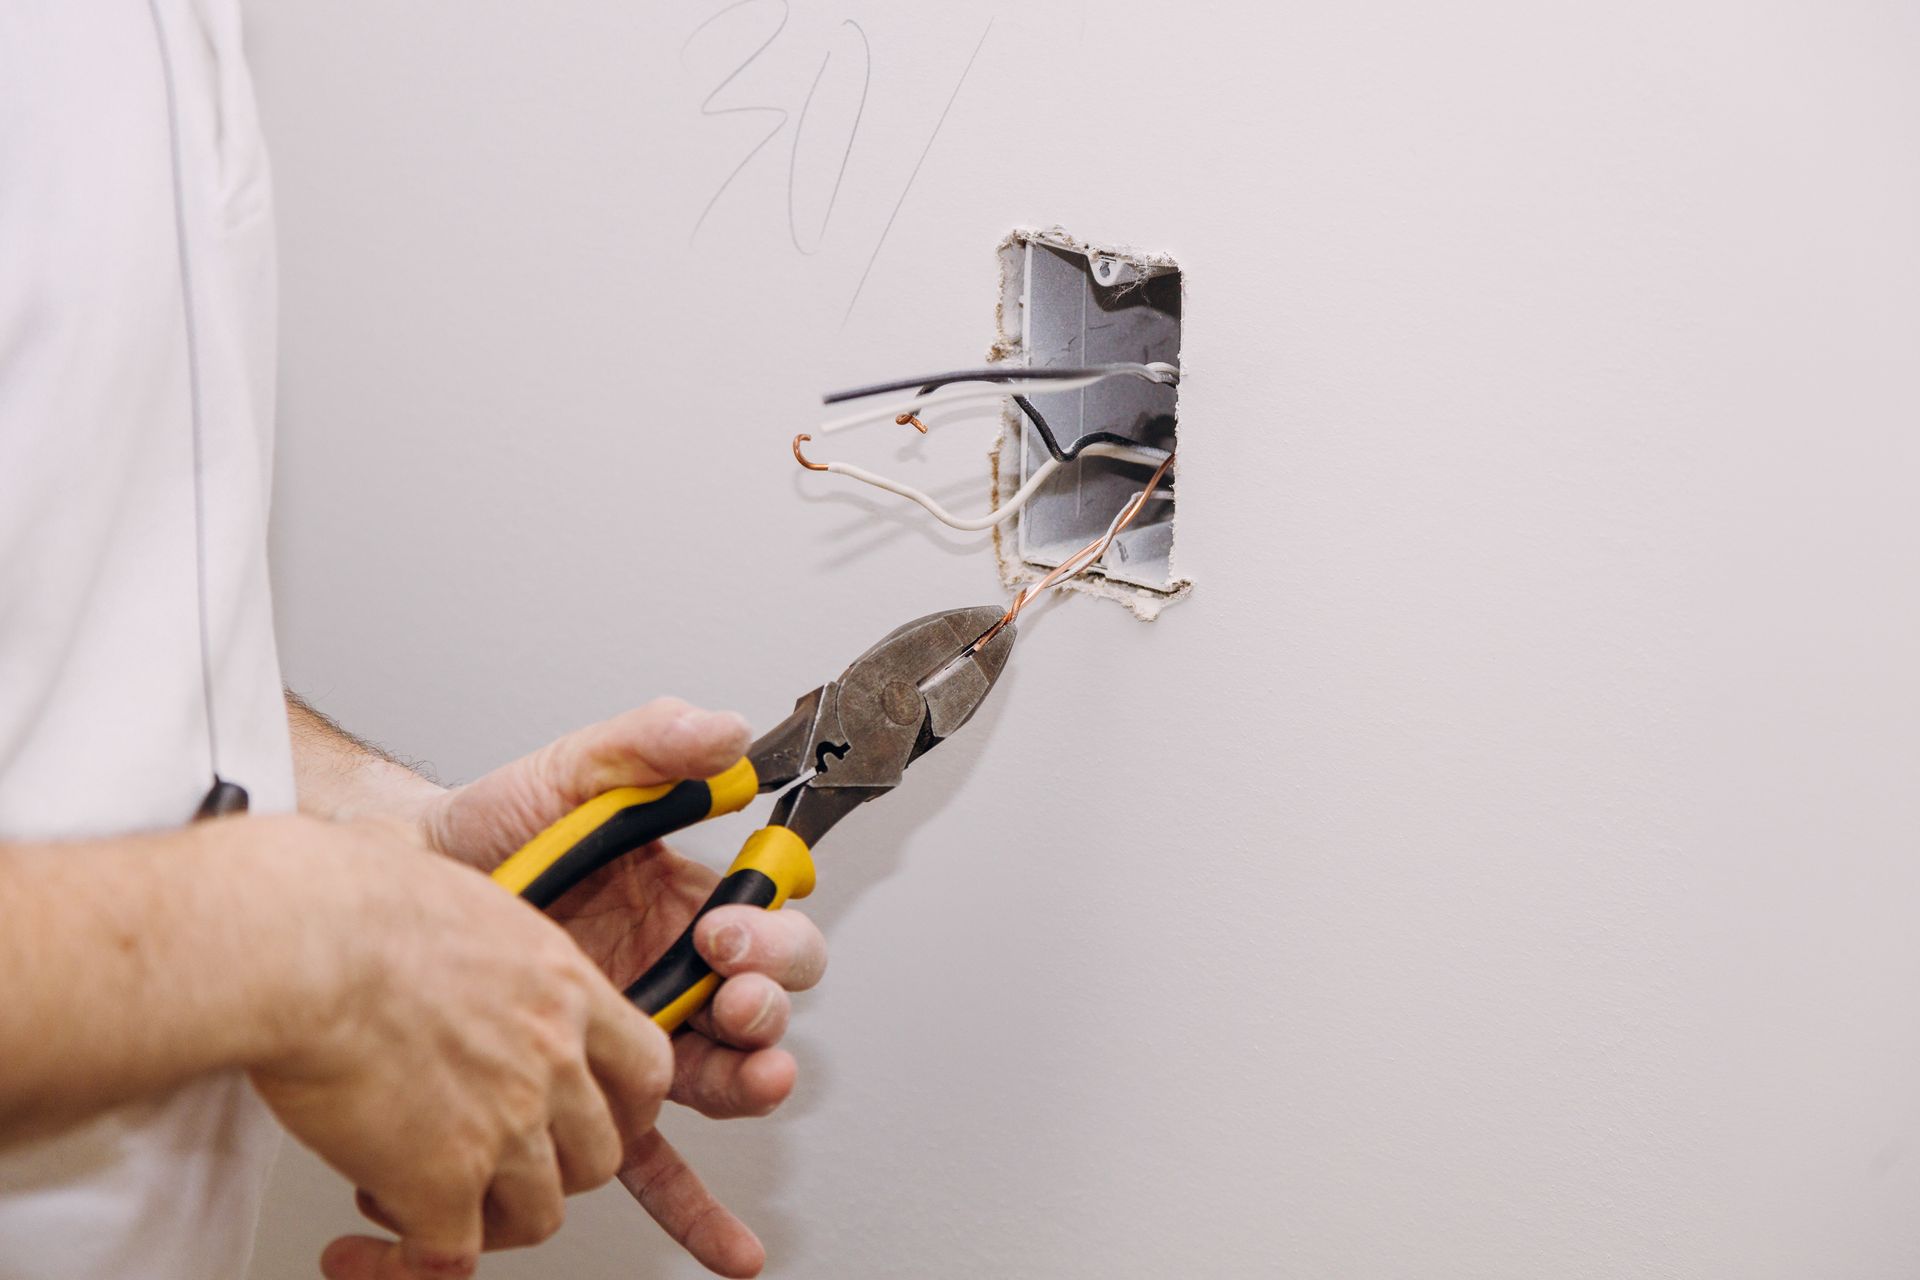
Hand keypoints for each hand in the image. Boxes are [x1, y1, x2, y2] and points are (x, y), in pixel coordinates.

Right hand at [229, 814, 673, 1279]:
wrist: (302, 942)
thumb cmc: (345, 898)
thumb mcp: (442, 877)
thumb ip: (457, 908)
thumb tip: (401, 853)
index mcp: (562, 987)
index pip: (647, 1067)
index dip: (625, 1108)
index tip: (594, 1119)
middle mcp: (552, 1058)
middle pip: (602, 1155)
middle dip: (550, 1173)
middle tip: (491, 1166)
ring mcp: (507, 1124)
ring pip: (538, 1215)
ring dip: (483, 1220)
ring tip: (415, 1199)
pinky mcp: (442, 1180)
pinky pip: (449, 1257)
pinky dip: (408, 1264)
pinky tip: (366, 1247)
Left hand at [417, 699, 828, 1276]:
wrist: (390, 890)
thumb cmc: (486, 832)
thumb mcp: (572, 774)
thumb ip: (648, 744)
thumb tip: (719, 732)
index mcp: (684, 904)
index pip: (767, 925)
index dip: (764, 936)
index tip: (724, 931)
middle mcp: (673, 976)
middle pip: (761, 1008)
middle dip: (764, 1007)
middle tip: (730, 998)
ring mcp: (634, 1042)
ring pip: (722, 1080)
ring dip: (752, 1085)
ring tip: (749, 1081)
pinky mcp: (589, 1097)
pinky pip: (652, 1161)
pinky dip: (693, 1210)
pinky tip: (723, 1244)